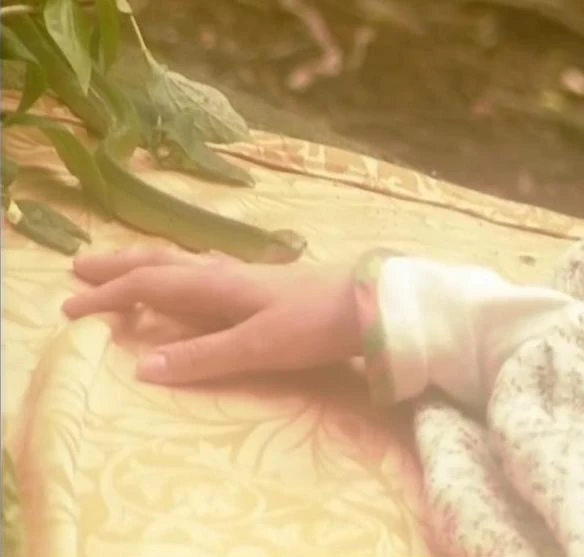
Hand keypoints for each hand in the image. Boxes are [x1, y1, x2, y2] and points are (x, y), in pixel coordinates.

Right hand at [62, 248, 360, 384]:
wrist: (368, 304)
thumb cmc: (312, 325)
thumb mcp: (256, 347)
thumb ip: (201, 357)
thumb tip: (141, 368)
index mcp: (215, 285)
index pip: (148, 284)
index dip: (109, 294)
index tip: (72, 307)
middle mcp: (223, 272)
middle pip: (159, 262)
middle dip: (118, 266)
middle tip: (79, 266)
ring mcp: (244, 274)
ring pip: (182, 262)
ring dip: (146, 264)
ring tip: (123, 268)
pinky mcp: (261, 283)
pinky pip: (204, 270)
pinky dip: (180, 271)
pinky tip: (192, 275)